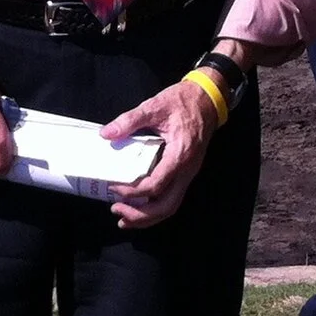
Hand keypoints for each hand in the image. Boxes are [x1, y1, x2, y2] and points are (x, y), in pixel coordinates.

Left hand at [104, 78, 217, 228]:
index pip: (155, 185)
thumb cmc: (183, 101)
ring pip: (171, 206)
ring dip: (147, 217)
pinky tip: (139, 206)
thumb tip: (106, 134)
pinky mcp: (186, 172)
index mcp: (180, 155)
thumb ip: (131, 120)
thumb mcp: (156, 105)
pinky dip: (154, 208)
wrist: (208, 97)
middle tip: (116, 210)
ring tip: (124, 218)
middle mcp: (187, 170)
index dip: (132, 191)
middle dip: (140, 215)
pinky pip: (172, 197)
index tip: (113, 186)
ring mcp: (189, 173)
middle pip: (166, 206)